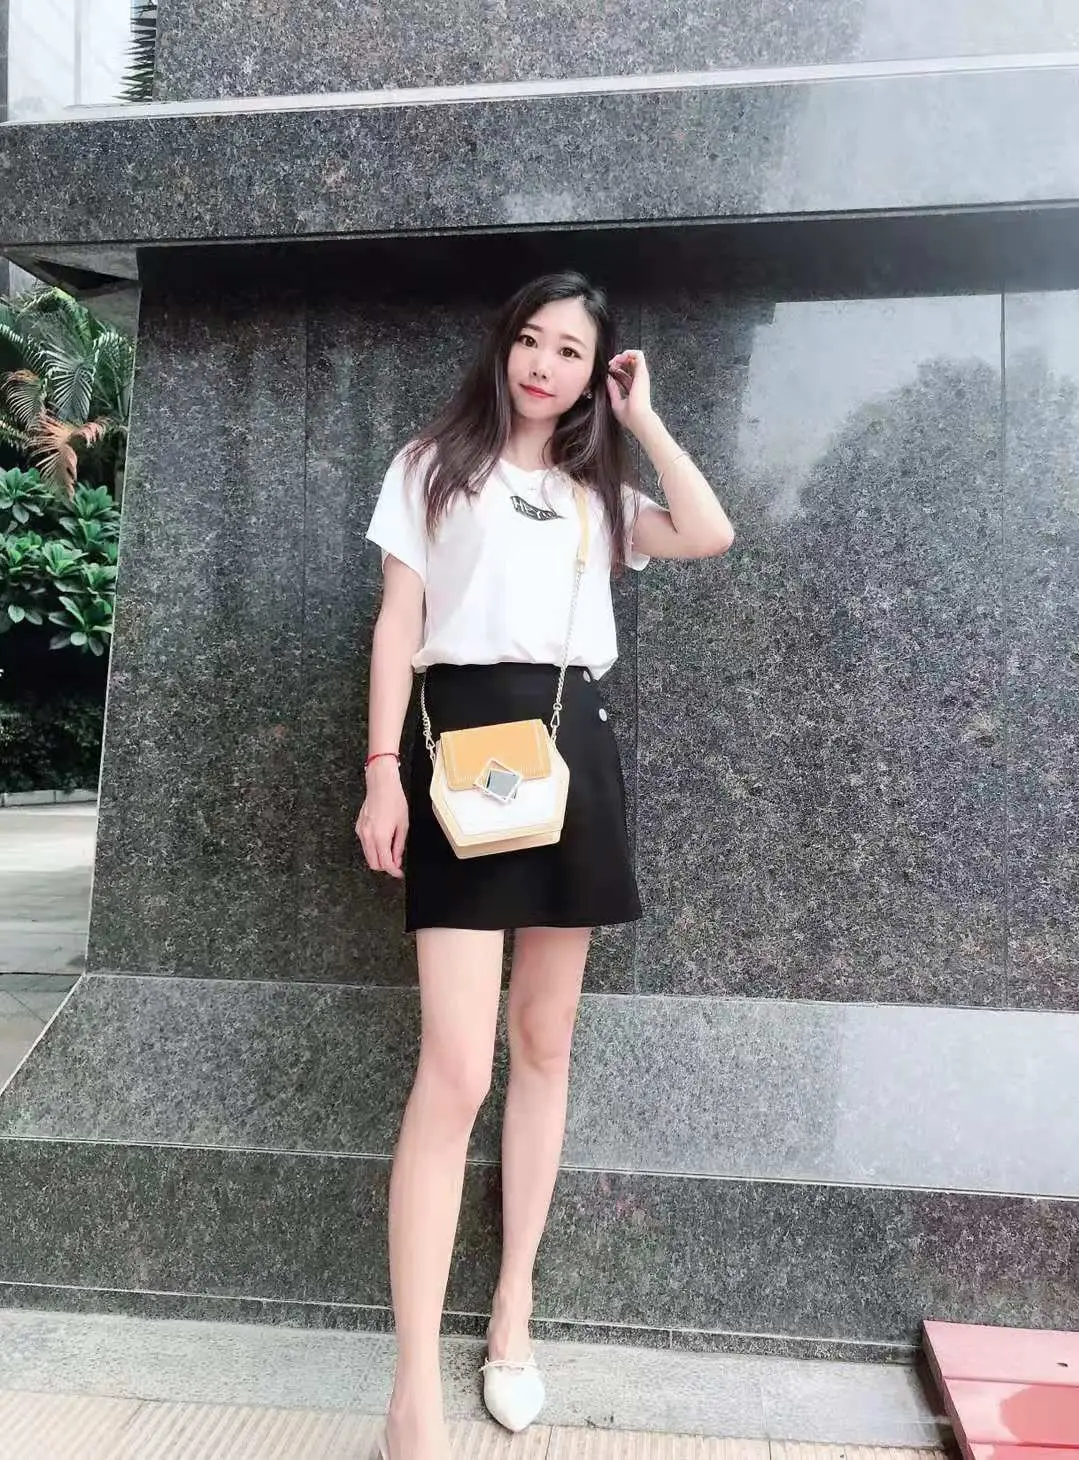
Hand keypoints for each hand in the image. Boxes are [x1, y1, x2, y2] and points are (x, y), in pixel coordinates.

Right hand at [355, 760, 407, 877]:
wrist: (381, 785)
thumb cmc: (394, 801)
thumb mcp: (403, 825)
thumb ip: (399, 846)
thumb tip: (397, 860)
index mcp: (381, 837)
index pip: (385, 863)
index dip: (394, 871)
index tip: (399, 873)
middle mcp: (368, 837)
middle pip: (374, 864)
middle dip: (385, 867)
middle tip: (396, 863)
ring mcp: (361, 832)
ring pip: (368, 856)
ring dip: (378, 858)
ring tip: (391, 850)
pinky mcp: (358, 828)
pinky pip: (365, 845)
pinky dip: (373, 848)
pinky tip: (382, 840)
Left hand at [606, 349, 653, 433]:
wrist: (637, 418)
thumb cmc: (629, 415)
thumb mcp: (616, 401)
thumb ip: (612, 388)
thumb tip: (607, 377)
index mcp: (633, 388)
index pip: (625, 373)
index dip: (616, 369)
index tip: (608, 372)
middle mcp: (638, 380)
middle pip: (628, 363)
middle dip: (617, 361)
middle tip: (610, 365)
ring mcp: (641, 375)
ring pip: (633, 356)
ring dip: (622, 356)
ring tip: (614, 361)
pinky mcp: (642, 371)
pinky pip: (638, 354)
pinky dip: (628, 353)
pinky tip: (620, 358)